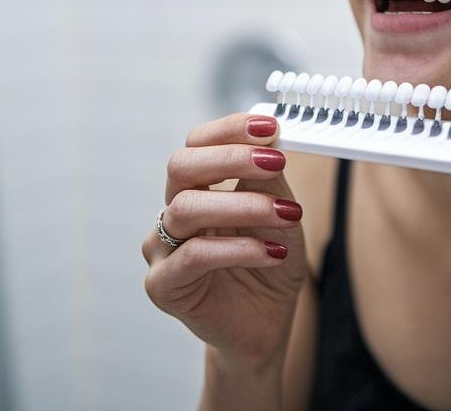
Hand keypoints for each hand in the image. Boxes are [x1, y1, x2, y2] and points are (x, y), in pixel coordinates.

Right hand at [141, 113, 308, 369]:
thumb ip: (269, 179)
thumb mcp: (280, 214)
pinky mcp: (163, 285)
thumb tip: (270, 138)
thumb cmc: (268, 265)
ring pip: (186, 208)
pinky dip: (238, 249)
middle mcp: (173, 212)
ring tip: (288, 215)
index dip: (230, 130)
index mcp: (197, 188)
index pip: (198, 144)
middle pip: (180, 166)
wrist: (265, 324)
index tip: (270, 127)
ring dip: (244, 206)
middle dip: (230, 158)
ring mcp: (162, 248)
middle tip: (275, 160)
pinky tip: (273, 253)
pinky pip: (194, 256)